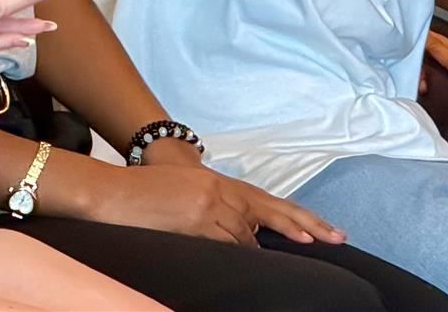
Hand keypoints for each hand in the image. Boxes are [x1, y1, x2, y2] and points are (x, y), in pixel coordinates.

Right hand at [88, 161, 345, 246]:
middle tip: (335, 238)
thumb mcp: (186, 193)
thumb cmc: (144, 194)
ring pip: (248, 235)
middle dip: (305, 226)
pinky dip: (241, 255)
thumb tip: (239, 235)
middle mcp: (219, 192)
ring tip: (300, 251)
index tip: (318, 231)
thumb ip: (214, 208)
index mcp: (218, 184)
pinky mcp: (195, 223)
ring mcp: (208, 208)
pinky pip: (226, 244)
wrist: (111, 192)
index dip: (294, 216)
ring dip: (264, 249)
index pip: (265, 201)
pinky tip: (255, 263)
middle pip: (270, 211)